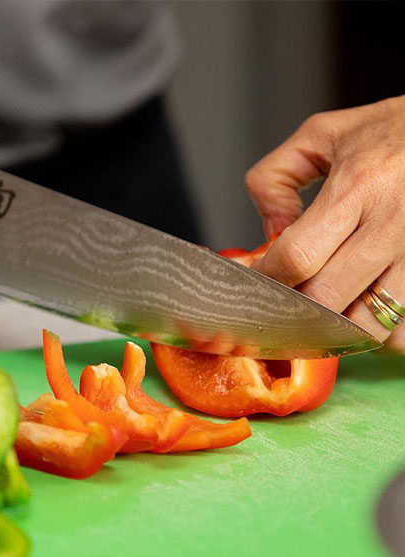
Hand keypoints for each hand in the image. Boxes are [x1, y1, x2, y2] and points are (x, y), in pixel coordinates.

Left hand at [245, 95, 404, 351]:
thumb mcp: (322, 135)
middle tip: (286, 303)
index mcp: (358, 185)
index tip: (256, 282)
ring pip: (372, 326)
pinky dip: (384, 333)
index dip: (267, 279)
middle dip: (297, 310)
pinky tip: (368, 309)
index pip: (297, 256)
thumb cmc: (392, 133)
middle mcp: (393, 223)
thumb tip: (270, 235)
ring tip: (331, 307)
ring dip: (342, 329)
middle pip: (328, 300)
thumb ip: (276, 179)